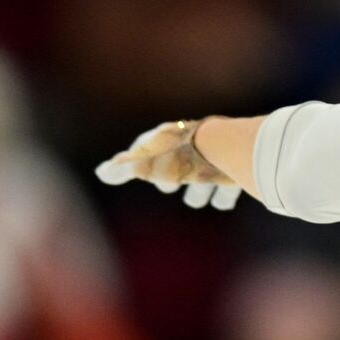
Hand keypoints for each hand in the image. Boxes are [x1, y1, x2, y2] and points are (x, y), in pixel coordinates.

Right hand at [95, 117, 241, 210]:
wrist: (227, 149)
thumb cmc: (182, 157)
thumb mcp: (148, 164)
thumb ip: (124, 170)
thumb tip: (101, 173)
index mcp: (172, 138)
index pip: (152, 147)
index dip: (145, 161)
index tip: (143, 173)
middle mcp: (194, 143)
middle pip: (180, 162)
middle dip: (174, 175)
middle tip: (169, 185)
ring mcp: (218, 155)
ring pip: (205, 175)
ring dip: (200, 189)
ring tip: (196, 198)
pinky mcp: (238, 168)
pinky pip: (230, 186)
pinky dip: (224, 196)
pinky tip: (221, 201)